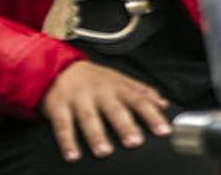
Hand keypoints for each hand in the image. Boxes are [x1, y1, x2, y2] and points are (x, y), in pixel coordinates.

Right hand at [39, 60, 170, 162]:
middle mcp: (98, 92)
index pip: (138, 101)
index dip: (152, 116)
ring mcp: (77, 98)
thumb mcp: (117, 79)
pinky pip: (62, 124)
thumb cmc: (92, 78)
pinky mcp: (57, 105)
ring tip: (103, 151)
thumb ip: (141, 91)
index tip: (163, 131)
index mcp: (116, 87)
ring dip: (96, 135)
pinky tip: (73, 154)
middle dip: (124, 126)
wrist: (57, 66)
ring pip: (88, 117)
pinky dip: (67, 141)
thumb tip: (163, 104)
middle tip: (134, 141)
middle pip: (113, 109)